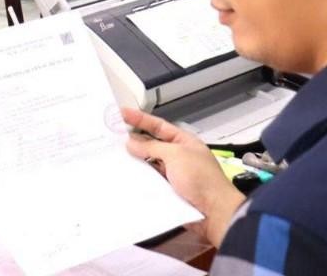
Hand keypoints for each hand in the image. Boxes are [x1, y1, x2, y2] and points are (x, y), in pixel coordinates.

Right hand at [121, 108, 244, 245]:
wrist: (214, 213)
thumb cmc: (202, 179)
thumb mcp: (175, 155)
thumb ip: (151, 147)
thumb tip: (132, 143)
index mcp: (183, 142)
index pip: (158, 126)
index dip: (140, 119)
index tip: (122, 113)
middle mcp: (178, 157)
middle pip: (151, 145)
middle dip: (134, 141)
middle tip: (112, 136)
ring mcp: (173, 175)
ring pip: (148, 164)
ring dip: (134, 162)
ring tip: (114, 156)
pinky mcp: (168, 192)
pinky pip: (149, 182)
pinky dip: (138, 179)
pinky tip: (125, 177)